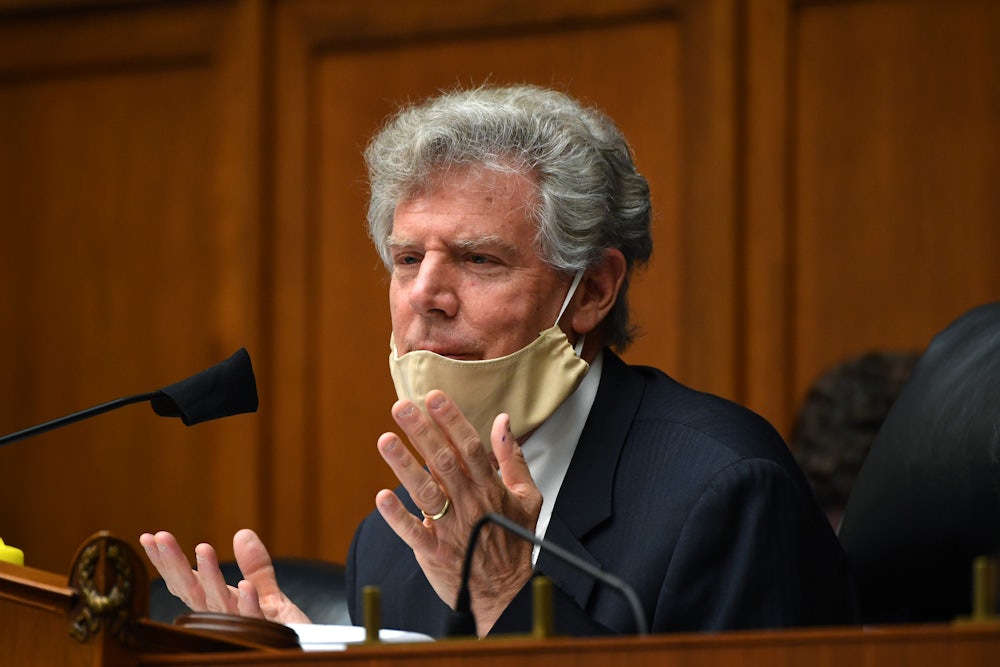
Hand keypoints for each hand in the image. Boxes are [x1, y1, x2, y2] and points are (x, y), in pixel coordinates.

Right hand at [139, 528, 310, 624]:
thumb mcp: (270, 593)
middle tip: (160, 537)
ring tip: (203, 548)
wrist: (303, 653)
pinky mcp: (264, 635)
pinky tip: (244, 586)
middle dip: (175, 564)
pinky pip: (253, 618)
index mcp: (219, 604)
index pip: (187, 582)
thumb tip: (242, 533)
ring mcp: (240, 627)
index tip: (151, 537)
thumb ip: (255, 567)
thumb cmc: (281, 631)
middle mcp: (223, 616)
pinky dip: (248, 603)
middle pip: (192, 590)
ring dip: (210, 576)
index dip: (168, 562)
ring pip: (218, 602)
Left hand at [375, 389, 542, 635]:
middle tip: (401, 407)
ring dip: (404, 465)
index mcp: (490, 487)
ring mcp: (451, 528)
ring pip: (426, 491)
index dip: (451, 420)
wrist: (506, 592)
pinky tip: (382, 497)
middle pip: (444, 461)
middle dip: (421, 432)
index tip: (434, 397)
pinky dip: (397, 516)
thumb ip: (513, 457)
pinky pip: (413, 532)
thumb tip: (503, 421)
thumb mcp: (527, 496)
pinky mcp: (434, 552)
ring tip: (385, 440)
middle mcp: (469, 503)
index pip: (470, 446)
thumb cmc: (513, 540)